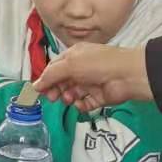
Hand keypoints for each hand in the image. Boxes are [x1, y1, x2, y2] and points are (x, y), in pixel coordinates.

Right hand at [35, 44, 150, 112]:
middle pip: (62, 82)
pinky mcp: (99, 97)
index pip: (55, 68)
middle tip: (53, 97)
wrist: (126, 75)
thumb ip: (51, 75)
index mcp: (74, 56)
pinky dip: (81, 105)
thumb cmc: (97, 64)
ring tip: (69, 98)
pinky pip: (85, 103)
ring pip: (72, 93)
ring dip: (68, 97)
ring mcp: (90, 83)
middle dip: (56, 90)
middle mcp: (82, 68)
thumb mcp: (70, 64)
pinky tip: (81, 104)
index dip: (46, 79)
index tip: (39, 91)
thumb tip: (35, 86)